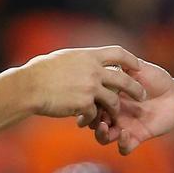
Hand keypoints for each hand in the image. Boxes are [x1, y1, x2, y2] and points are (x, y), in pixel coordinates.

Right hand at [19, 46, 146, 122]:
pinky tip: (87, 119)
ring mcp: (90, 88)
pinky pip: (96, 114)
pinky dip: (93, 117)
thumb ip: (79, 59)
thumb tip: (84, 58)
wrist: (30, 86)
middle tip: (143, 95)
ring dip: (116, 108)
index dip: (130, 59)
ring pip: (114, 100)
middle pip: (124, 79)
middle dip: (135, 88)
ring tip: (118, 114)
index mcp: (89, 56)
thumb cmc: (40, 71)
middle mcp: (93, 70)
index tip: (137, 66)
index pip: (118, 53)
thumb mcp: (64, 57)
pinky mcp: (84, 104)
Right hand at [93, 58, 173, 154]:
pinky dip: (121, 144)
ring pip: (104, 138)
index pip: (92, 102)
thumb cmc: (156, 79)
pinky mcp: (137, 137)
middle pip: (92, 122)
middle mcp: (114, 113)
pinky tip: (125, 134)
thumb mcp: (137, 69)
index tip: (87, 99)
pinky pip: (124, 148)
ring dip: (101, 134)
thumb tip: (105, 60)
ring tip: (104, 126)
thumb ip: (121, 66)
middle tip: (93, 116)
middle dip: (89, 121)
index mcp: (111, 97)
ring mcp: (124, 126)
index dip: (86, 103)